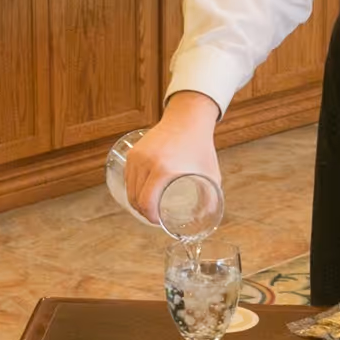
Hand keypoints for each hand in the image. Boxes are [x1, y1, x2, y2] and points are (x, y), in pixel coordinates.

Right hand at [124, 91, 221, 222]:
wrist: (188, 118)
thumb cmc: (201, 146)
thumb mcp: (210, 174)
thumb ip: (211, 198)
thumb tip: (207, 218)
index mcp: (163, 170)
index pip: (146, 202)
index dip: (150, 217)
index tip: (158, 221)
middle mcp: (146, 163)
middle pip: (135, 198)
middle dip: (143, 212)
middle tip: (154, 217)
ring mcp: (137, 156)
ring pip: (129, 188)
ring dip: (135, 201)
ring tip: (147, 207)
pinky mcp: (133, 151)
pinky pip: (128, 176)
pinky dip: (132, 187)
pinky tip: (139, 193)